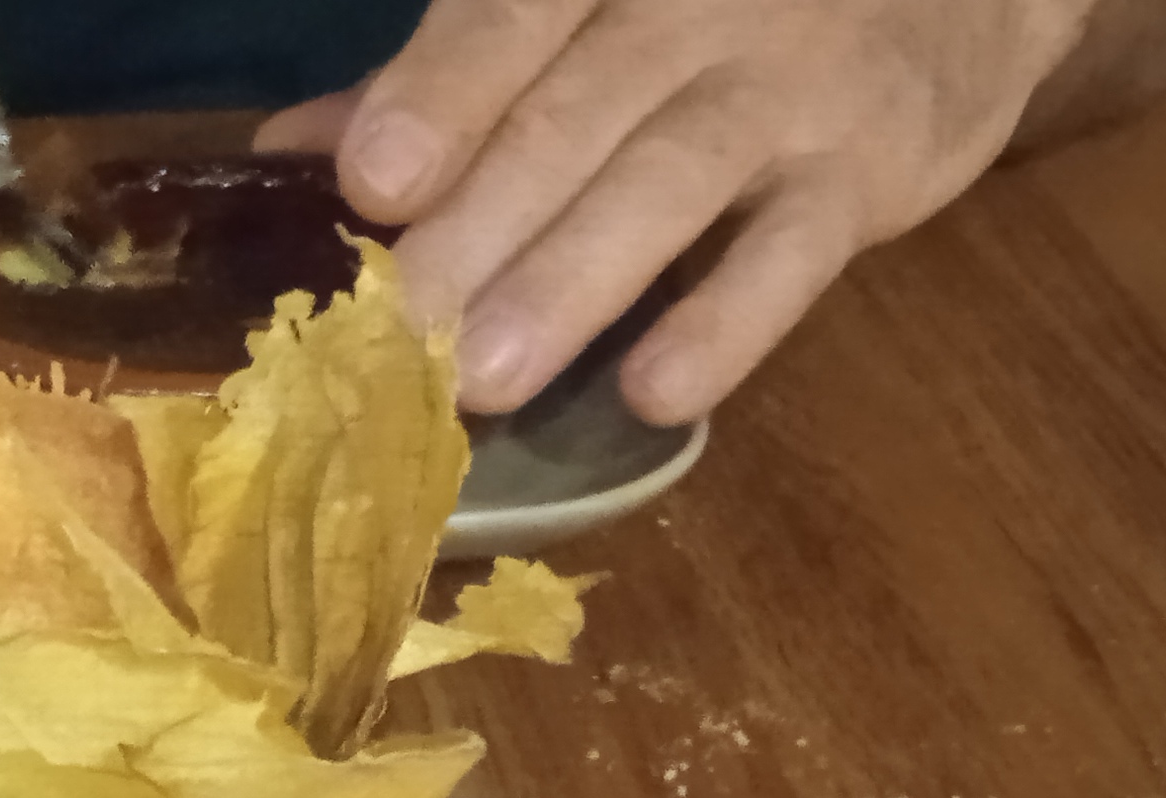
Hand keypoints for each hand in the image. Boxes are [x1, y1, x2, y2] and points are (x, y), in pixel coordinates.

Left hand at [260, 0, 1099, 422]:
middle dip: (480, 225)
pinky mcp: (867, 172)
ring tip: (483, 378)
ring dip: (572, 281)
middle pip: (573, 113)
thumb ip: (454, 73)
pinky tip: (655, 390)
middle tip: (401, 329)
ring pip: (669, 181)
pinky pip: (792, 254)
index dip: (442, 96)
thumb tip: (298, 148)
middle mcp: (698, 5)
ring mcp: (790, 87)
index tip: (371, 185)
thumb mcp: (595, 5)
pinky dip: (725, 322)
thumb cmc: (727, 3)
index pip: (513, 14)